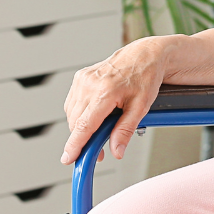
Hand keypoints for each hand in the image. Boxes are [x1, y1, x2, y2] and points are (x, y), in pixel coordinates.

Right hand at [62, 38, 166, 165]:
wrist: (146, 54)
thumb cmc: (146, 76)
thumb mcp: (142, 106)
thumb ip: (126, 130)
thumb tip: (116, 152)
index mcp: (105, 91)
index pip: (84, 125)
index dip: (74, 145)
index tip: (68, 159)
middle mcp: (90, 84)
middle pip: (76, 123)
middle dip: (84, 139)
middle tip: (99, 148)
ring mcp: (84, 79)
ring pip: (72, 114)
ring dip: (81, 126)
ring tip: (101, 127)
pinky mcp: (80, 76)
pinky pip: (73, 103)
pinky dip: (80, 113)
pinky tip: (95, 112)